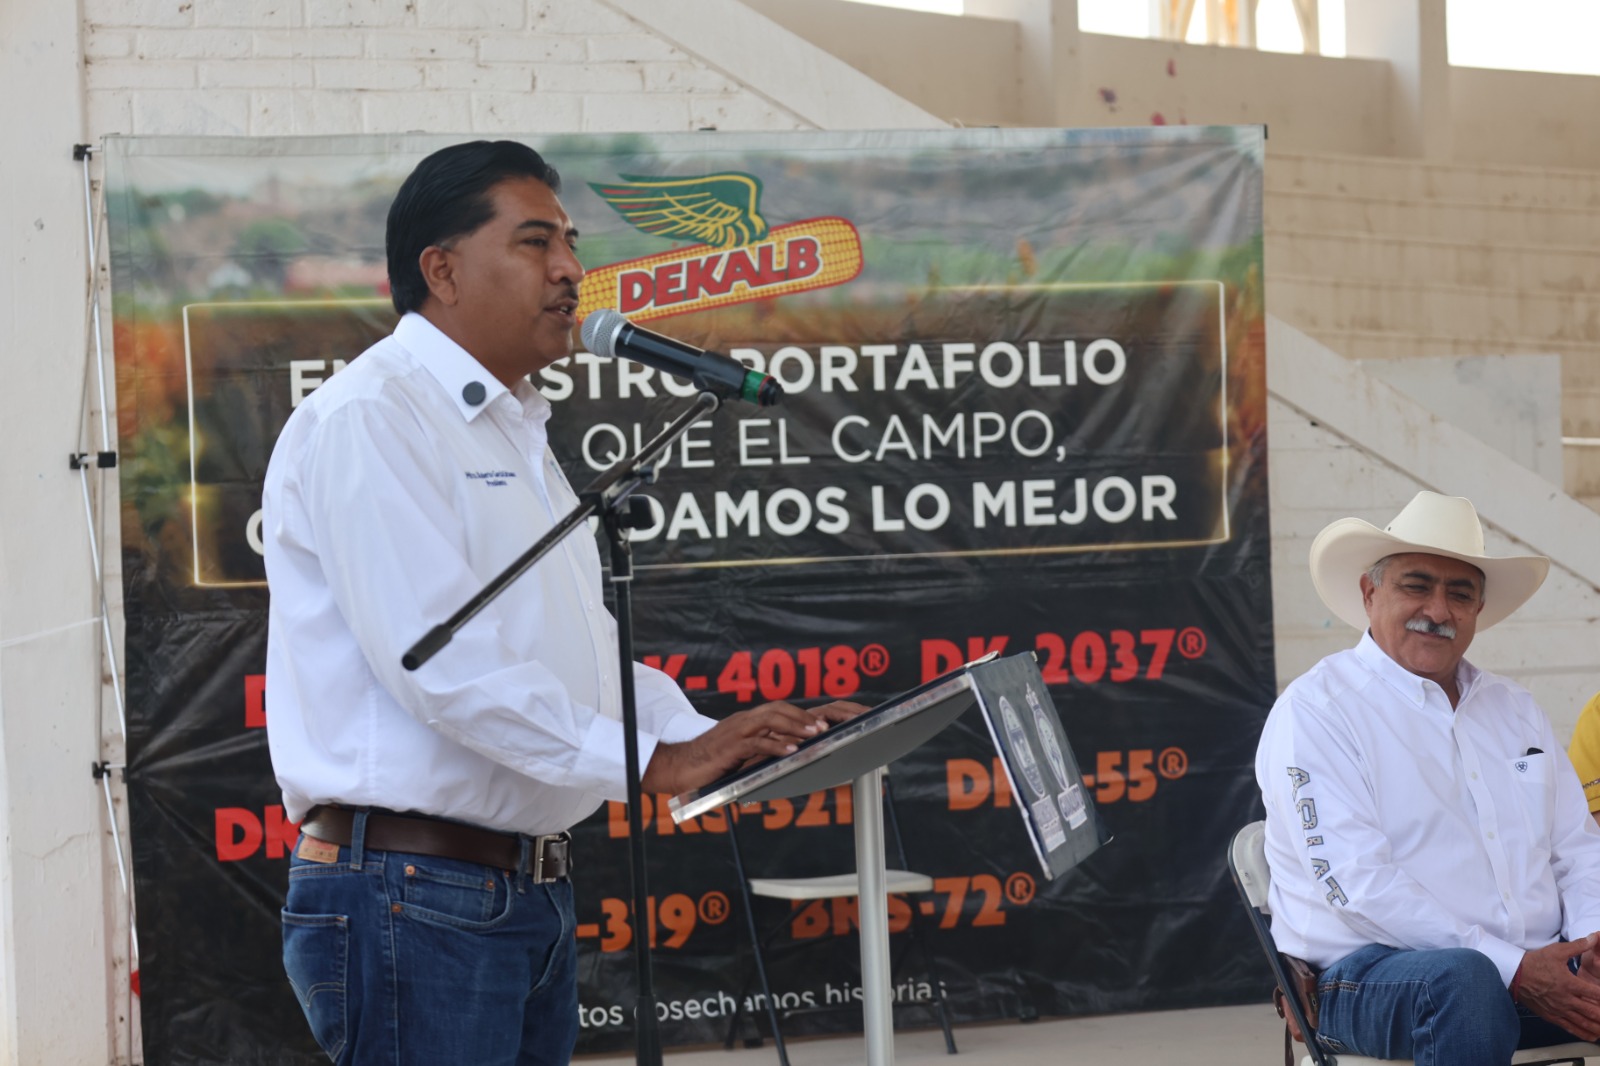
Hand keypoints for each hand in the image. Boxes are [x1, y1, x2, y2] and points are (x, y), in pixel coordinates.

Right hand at [640, 700, 869, 796]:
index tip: (820, 723)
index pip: (778, 709)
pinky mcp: (730, 747)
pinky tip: (791, 751)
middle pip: (778, 708)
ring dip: (795, 726)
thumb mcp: (739, 755)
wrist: (679, 767)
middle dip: (804, 717)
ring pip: (770, 719)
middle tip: (826, 727)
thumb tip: (784, 757)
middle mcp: (743, 721)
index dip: (801, 714)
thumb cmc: (709, 764)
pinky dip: (776, 745)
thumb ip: (759, 752)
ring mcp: (736, 732)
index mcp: (746, 722)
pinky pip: (756, 741)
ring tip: (815, 735)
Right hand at [1515, 934, 1599, 1038]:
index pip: (1595, 993)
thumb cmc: (1535, 962)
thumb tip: (1594, 938)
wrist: (1514, 974)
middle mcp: (1566, 999)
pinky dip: (1583, 1033)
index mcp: (1570, 983)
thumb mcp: (1557, 951)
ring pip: (1583, 1023)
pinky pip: (1570, 1027)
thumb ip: (1578, 946)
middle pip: (1592, 1012)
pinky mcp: (1551, 1016)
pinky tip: (1592, 1036)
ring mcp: (1559, 1009)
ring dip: (1597, 1027)